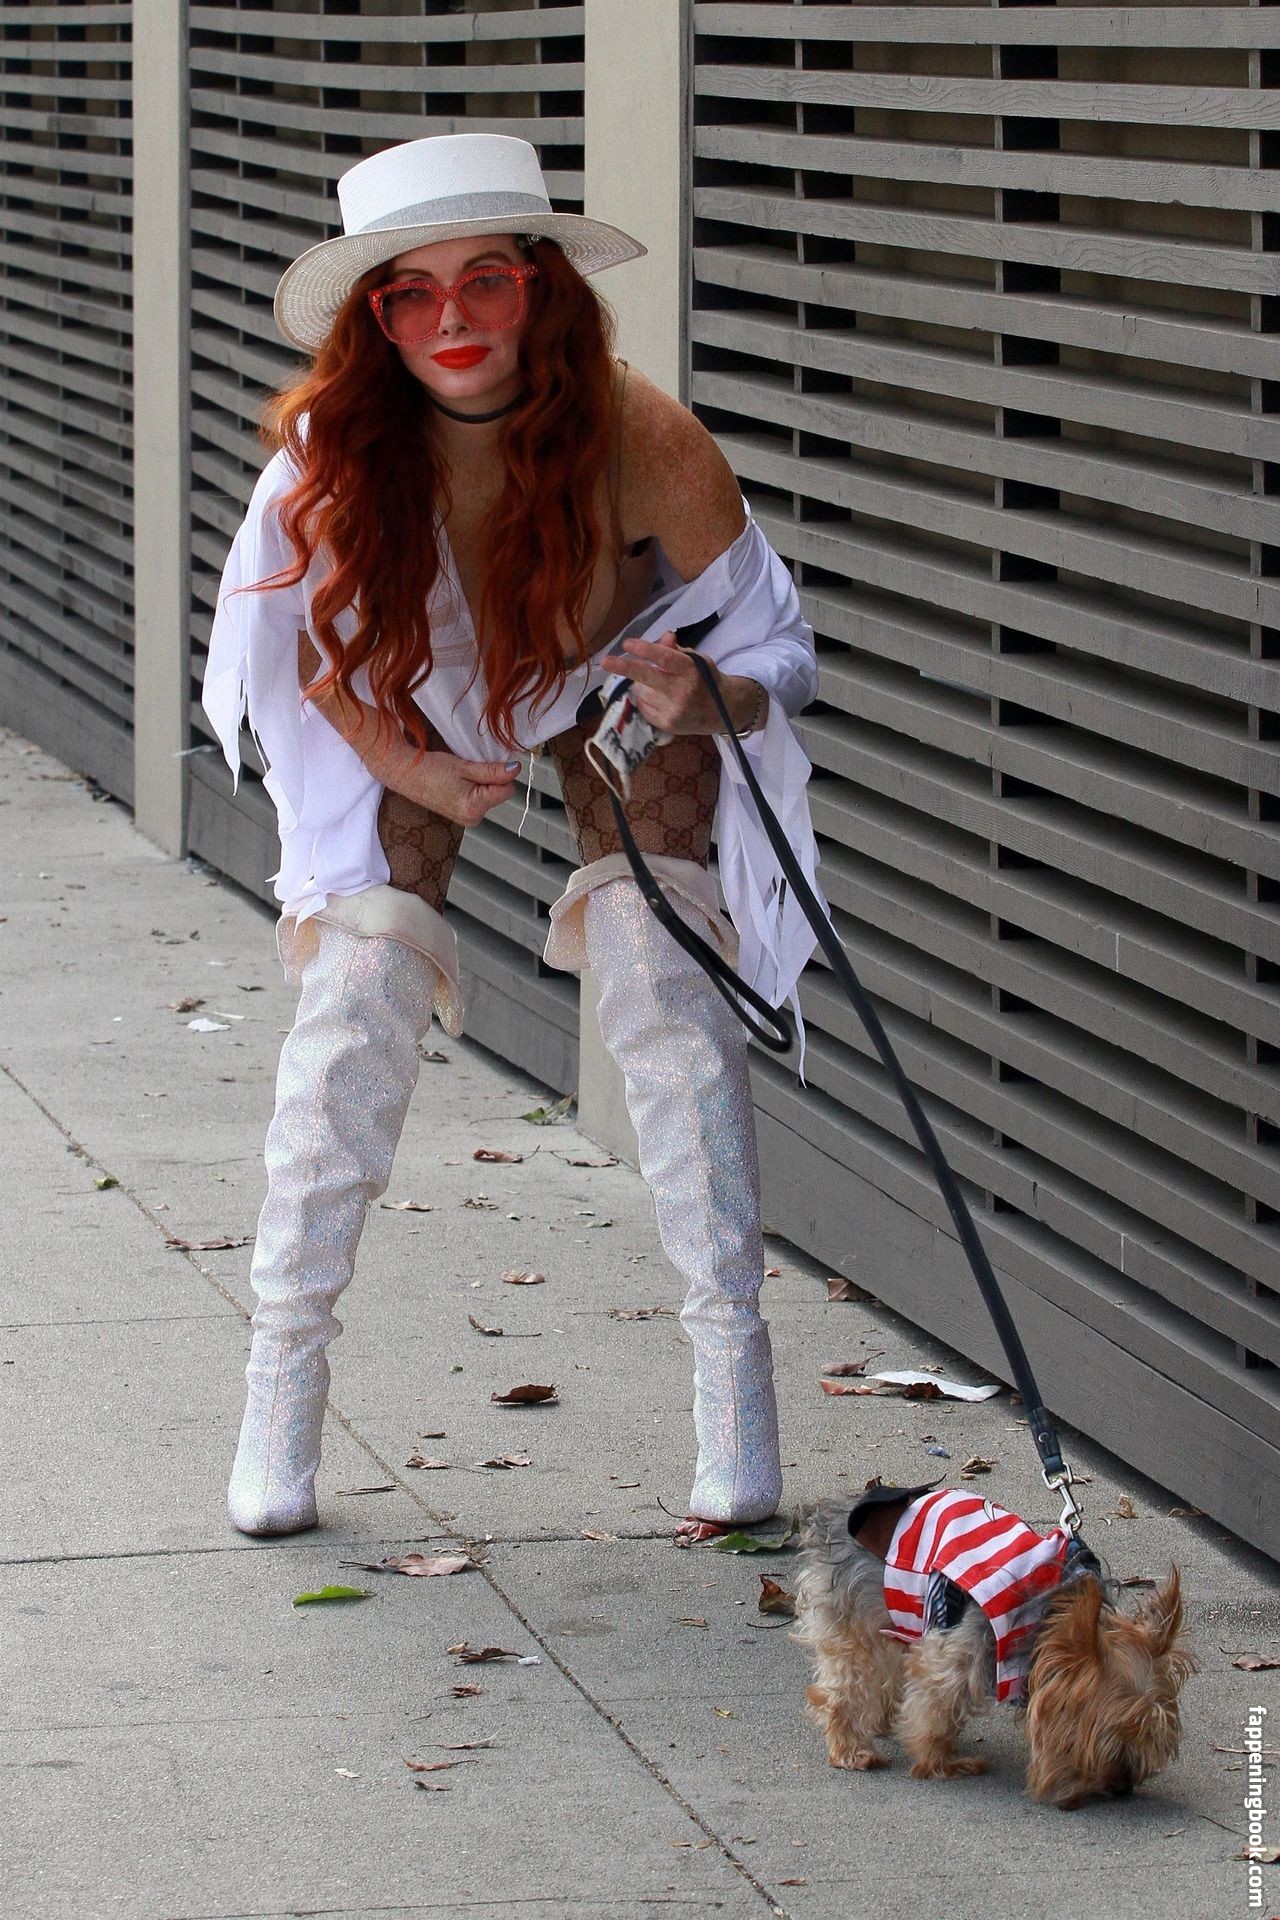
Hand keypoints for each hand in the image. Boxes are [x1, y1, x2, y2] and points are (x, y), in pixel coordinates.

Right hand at [397, 750, 520, 826]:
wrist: (405, 774)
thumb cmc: (429, 769)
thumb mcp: (465, 766)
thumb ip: (494, 771)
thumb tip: (516, 770)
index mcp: (474, 807)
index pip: (507, 789)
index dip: (500, 774)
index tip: (484, 765)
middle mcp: (472, 819)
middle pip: (499, 794)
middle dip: (489, 779)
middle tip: (466, 770)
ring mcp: (467, 819)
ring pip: (490, 796)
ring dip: (480, 783)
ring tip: (459, 777)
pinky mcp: (462, 815)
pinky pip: (479, 799)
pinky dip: (473, 789)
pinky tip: (456, 783)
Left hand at [597, 632, 761, 735]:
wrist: (722, 713)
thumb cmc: (705, 681)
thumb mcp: (697, 660)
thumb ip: (676, 650)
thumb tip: (663, 636)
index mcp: (691, 671)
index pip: (665, 658)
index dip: (645, 650)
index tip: (627, 644)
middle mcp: (682, 692)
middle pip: (647, 677)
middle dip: (624, 668)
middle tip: (605, 661)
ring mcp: (673, 711)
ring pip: (641, 691)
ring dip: (641, 684)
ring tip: (656, 684)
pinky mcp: (666, 724)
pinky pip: (643, 707)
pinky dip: (644, 699)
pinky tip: (657, 697)